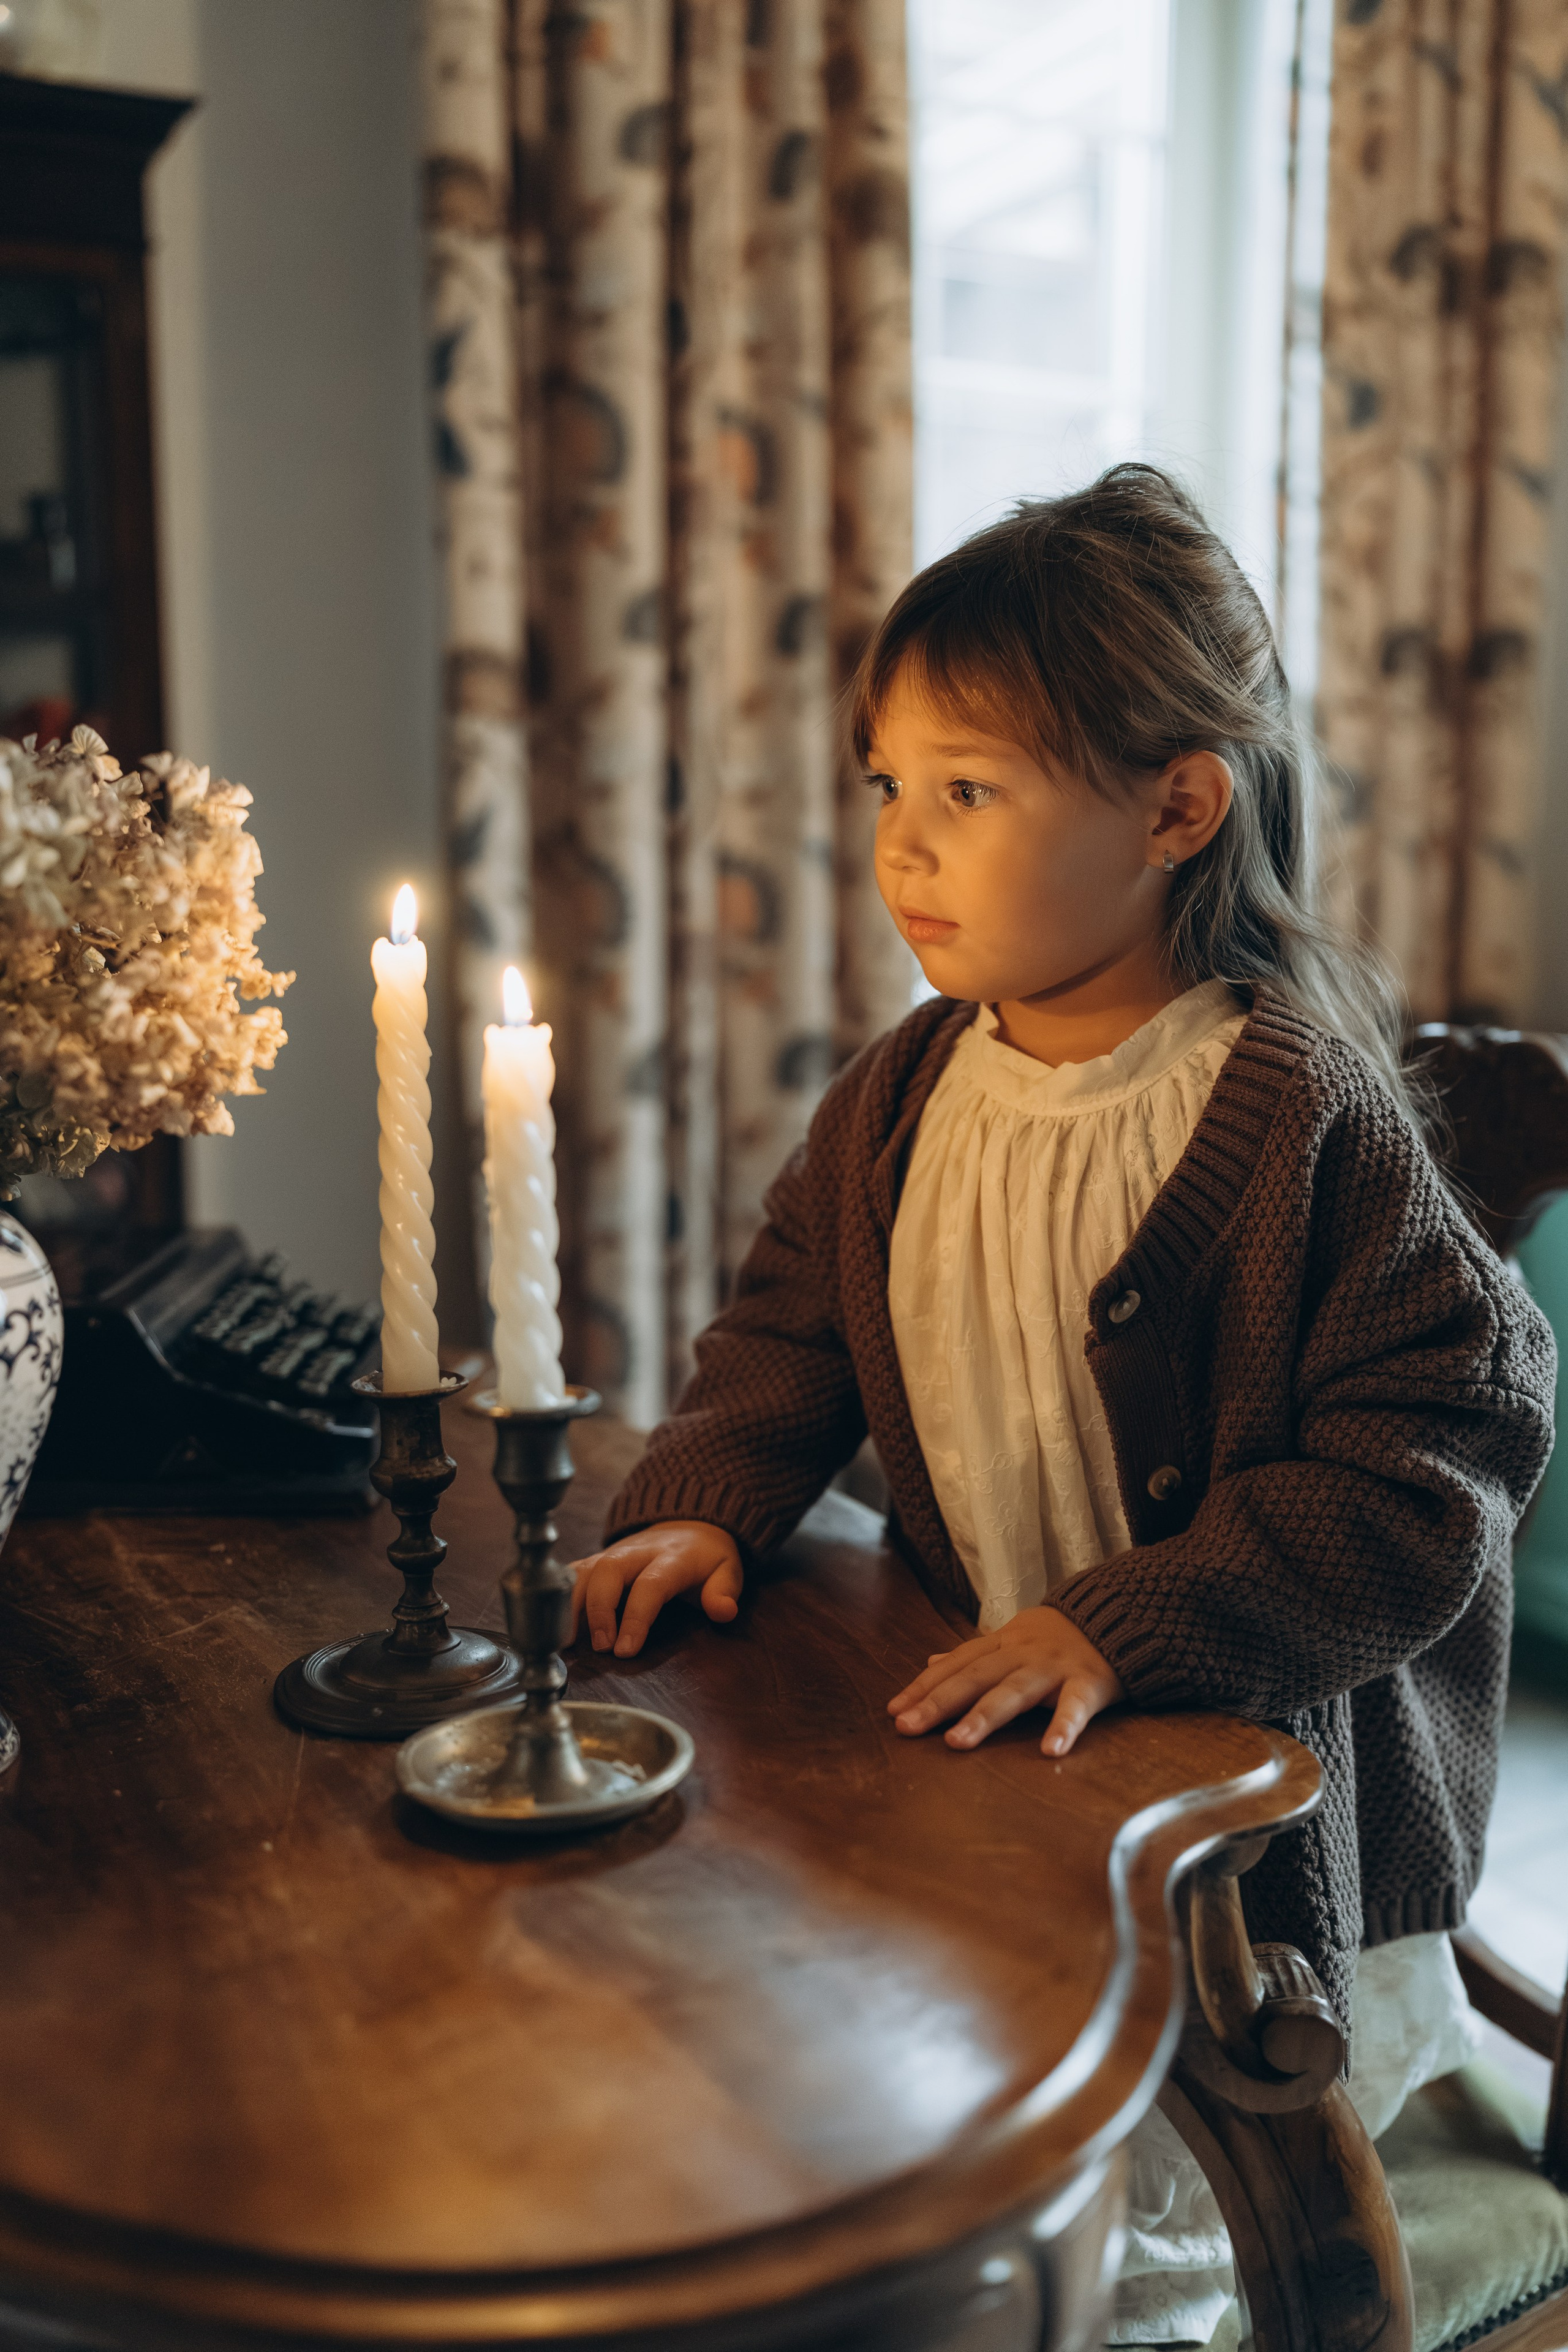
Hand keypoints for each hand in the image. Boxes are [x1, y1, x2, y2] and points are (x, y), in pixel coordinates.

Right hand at [569, 1520, 742, 1657]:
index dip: (635, 1616)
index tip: (624, 1650)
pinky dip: (559, 1597)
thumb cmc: (706, 1557)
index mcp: (672, 1556)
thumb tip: (723, 1611)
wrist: (688, 1524)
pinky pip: (573, 1573)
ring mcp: (614, 1553)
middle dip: (599, 1609)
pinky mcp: (598, 1560)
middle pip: (608, 1571)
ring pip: (584, 1570)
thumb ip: (725, 1590)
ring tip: (565, 1642)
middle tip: (601, 1647)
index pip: (650, 1584)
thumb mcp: (728, 1569)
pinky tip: (552, 1624)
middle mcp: (637, 1552)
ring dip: (571, 1606)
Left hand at [887, 1606, 1123, 1756]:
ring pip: (1015, 1691)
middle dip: (939, 1702)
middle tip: (907, 1727)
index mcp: (1002, 1644)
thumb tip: (930, 1662)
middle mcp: (1021, 1653)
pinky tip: (1050, 1751)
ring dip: (984, 1717)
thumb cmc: (1057, 1636)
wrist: (1118, 1614)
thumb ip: (973, 1654)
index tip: (894, 1711)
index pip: (956, 1664)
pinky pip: (1076, 1706)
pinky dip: (1064, 1726)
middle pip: (975, 1677)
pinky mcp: (1089, 1682)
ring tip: (957, 1743)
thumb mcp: (1011, 1638)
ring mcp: (1054, 1667)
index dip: (924, 1686)